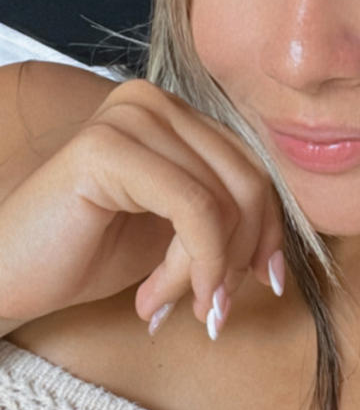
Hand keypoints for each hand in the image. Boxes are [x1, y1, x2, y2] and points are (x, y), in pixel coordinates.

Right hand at [0, 77, 283, 334]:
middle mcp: (154, 101)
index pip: (255, 168)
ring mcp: (129, 116)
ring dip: (204, 270)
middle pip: (248, 181)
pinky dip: (191, 265)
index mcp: (174, 113)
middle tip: (209, 308)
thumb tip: (283, 253)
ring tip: (167, 304)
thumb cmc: (85, 254)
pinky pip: (193, 211)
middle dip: (238, 256)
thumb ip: (227, 221)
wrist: (8, 275)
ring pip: (223, 202)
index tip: (265, 284)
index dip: (269, 232)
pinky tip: (155, 299)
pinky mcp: (108, 148)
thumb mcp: (176, 234)